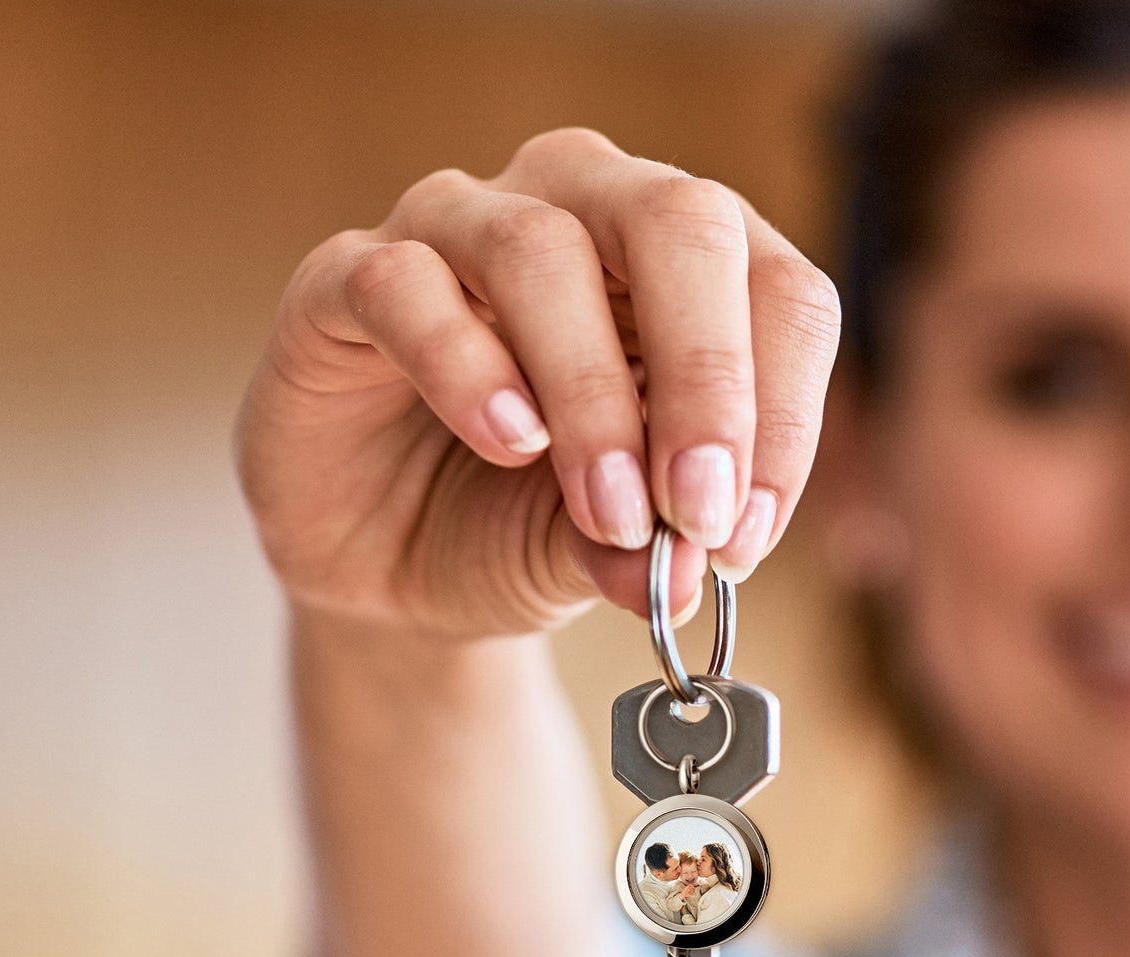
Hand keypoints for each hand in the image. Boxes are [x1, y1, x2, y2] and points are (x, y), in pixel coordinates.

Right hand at [234, 129, 841, 638]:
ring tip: (607, 512)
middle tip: (697, 510)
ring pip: (539, 250)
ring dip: (590, 393)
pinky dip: (463, 365)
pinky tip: (505, 441)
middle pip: (677, 224)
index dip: (782, 413)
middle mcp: (579, 212)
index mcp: (681, 269)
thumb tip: (686, 571)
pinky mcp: (347, 279)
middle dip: (707, 378)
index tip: (744, 536)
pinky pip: (404, 285)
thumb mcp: (609, 548)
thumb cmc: (522, 524)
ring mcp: (456, 230)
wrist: (393, 563)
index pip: (778, 289)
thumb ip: (654, 546)